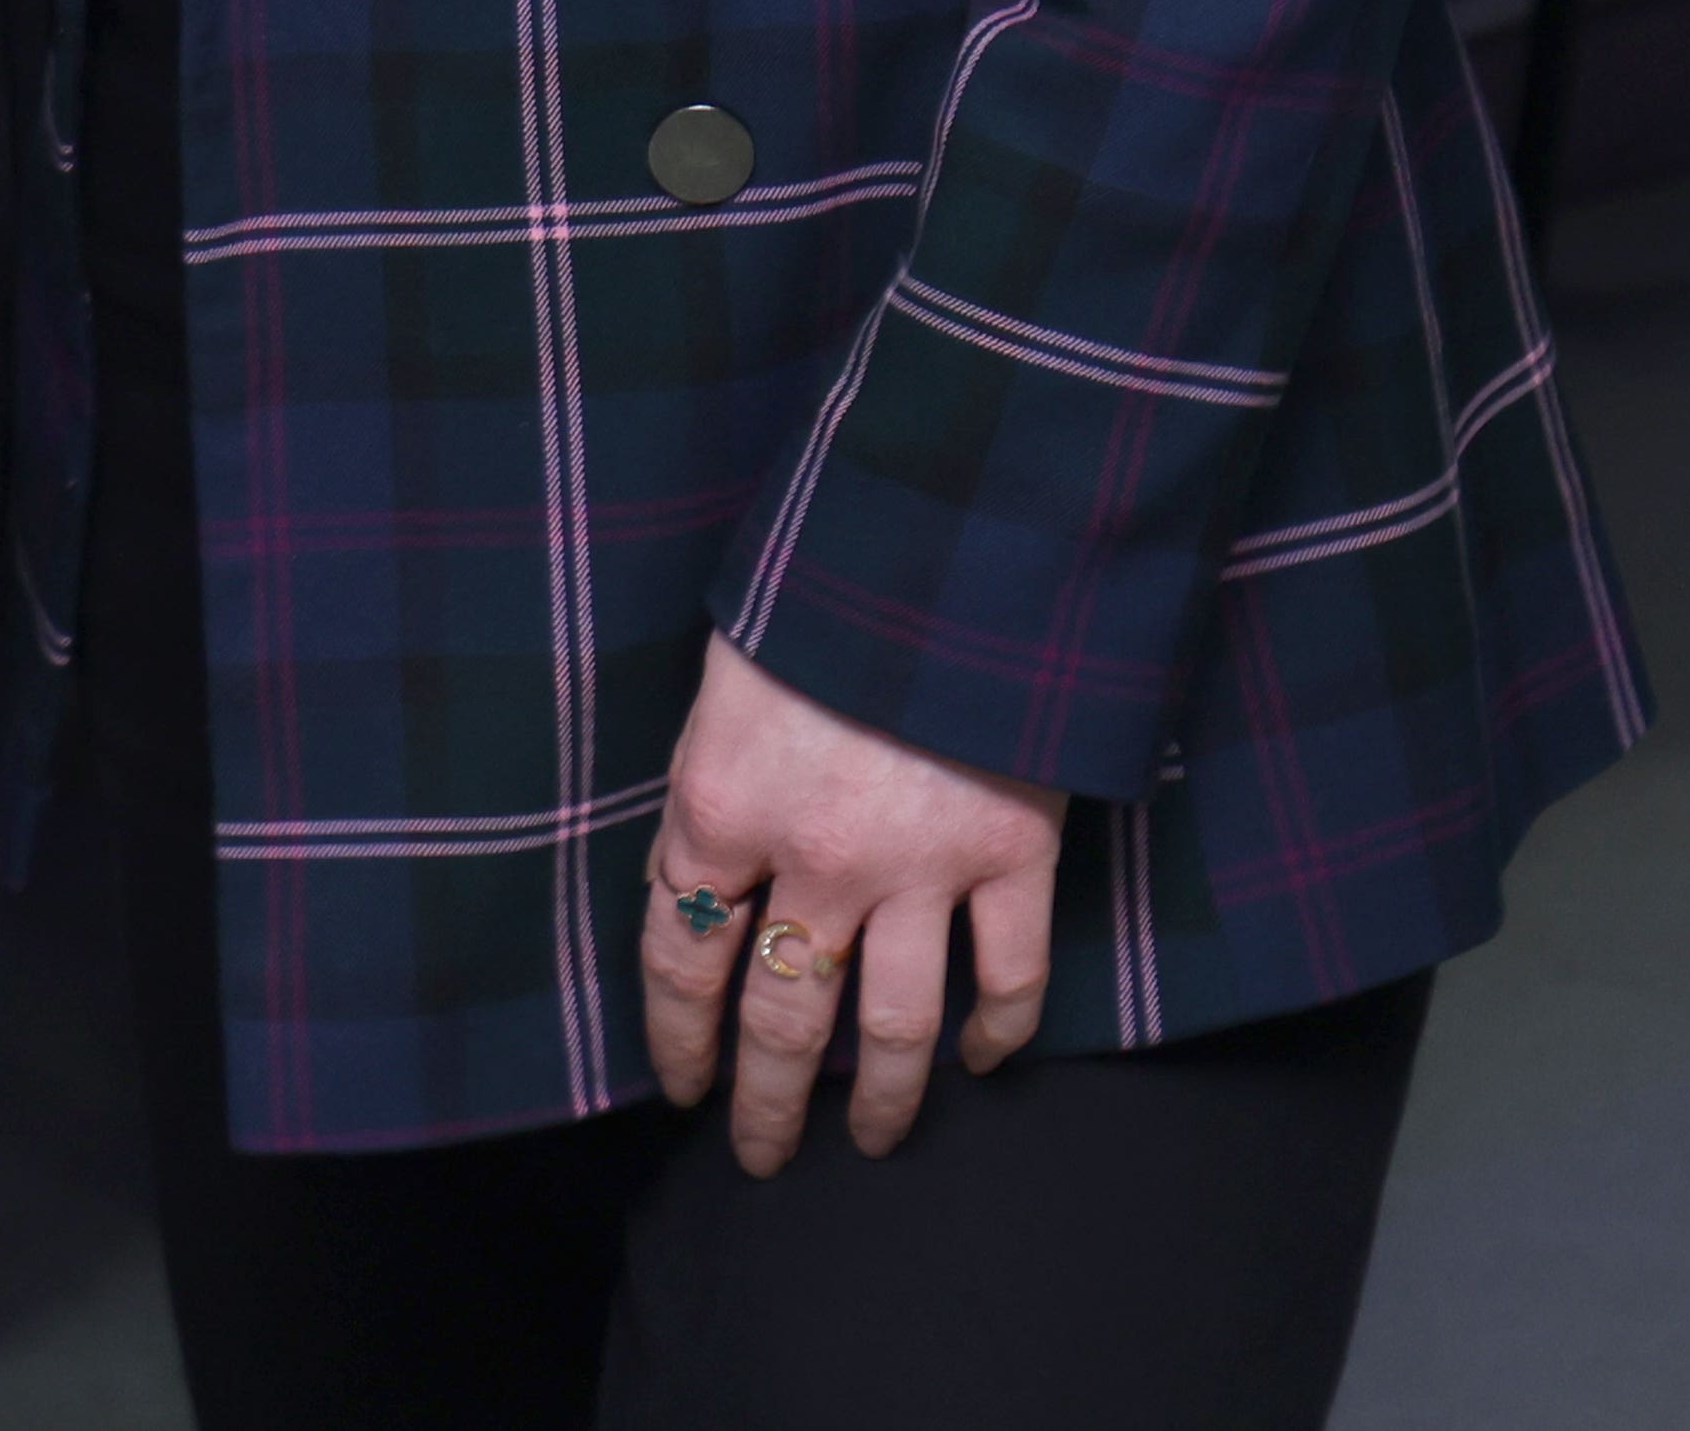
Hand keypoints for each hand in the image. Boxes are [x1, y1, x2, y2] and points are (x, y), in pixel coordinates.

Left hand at [638, 633, 1063, 1170]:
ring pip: (896, 1028)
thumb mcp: (719, 689)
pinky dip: (1001, 1031)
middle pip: (781, 1023)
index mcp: (722, 808)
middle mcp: (815, 858)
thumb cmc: (813, 596)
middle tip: (760, 1156)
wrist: (946, 533)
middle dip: (765, 1104)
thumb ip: (706, 798)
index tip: (682, 1087)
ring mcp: (922, 864)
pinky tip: (984, 1059)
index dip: (676, 1040)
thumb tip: (683, 892)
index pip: (680, 962)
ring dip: (880, 1099)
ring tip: (869, 1138)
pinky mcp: (1012, 851)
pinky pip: (1010, 975)